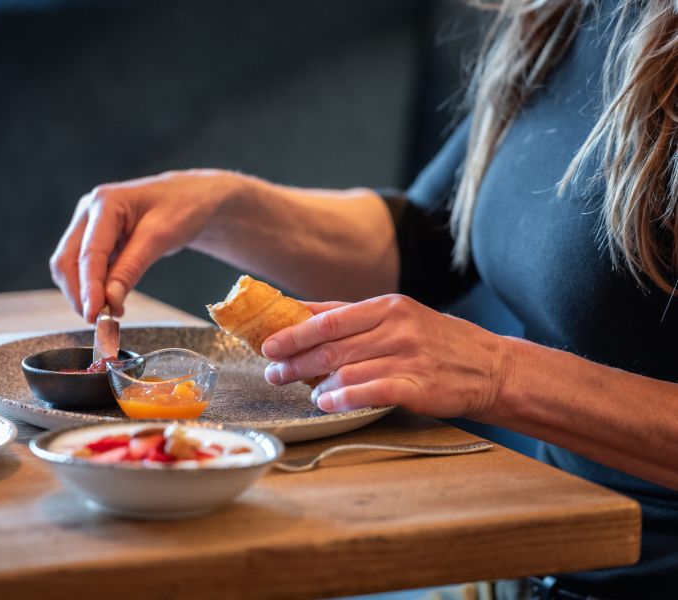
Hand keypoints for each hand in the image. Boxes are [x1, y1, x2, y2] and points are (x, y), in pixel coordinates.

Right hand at [49, 169, 237, 320]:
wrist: (193, 198)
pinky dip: (93, 288)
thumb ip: (132, 268)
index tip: (93, 315)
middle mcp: (90, 211)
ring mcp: (90, 225)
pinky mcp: (96, 239)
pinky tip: (109, 302)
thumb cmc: (183, 207)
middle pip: (68, 261)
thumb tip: (109, 300)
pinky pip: (85, 268)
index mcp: (105, 202)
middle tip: (100, 321)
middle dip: (80, 294)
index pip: (89, 253)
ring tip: (109, 314)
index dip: (88, 288)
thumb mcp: (161, 237)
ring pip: (71, 266)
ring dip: (84, 293)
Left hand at [260, 295, 508, 419]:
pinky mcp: (418, 387)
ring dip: (315, 384)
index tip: (268, 343)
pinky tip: (327, 403)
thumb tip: (302, 314)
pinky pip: (370, 392)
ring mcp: (408, 358)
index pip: (329, 318)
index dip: (294, 332)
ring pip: (347, 370)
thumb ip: (352, 317)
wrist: (490, 366)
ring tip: (301, 391)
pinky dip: (343, 399)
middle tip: (272, 372)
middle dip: (295, 361)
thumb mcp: (398, 317)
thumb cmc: (435, 341)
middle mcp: (396, 329)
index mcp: (387, 307)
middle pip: (331, 346)